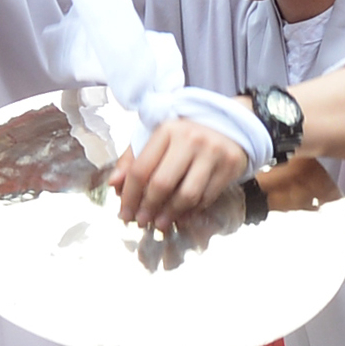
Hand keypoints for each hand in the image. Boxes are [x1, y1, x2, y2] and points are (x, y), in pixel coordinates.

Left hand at [111, 118, 247, 227]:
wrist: (229, 122)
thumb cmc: (185, 134)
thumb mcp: (157, 138)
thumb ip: (132, 159)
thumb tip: (114, 184)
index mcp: (167, 130)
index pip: (141, 168)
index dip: (130, 196)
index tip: (124, 213)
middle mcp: (190, 139)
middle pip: (162, 184)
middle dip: (148, 208)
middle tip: (141, 221)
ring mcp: (212, 152)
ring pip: (187, 195)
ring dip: (170, 214)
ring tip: (159, 223)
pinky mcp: (230, 165)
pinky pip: (207, 197)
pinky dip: (191, 211)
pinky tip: (181, 216)